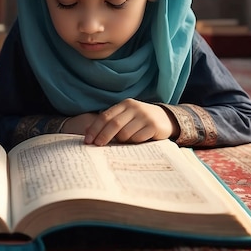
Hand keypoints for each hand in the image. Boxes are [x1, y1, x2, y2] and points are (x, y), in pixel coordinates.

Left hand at [61, 99, 177, 145]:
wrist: (165, 119)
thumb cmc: (139, 120)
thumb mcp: (124, 117)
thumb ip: (108, 123)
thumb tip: (86, 132)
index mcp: (124, 104)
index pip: (105, 116)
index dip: (94, 128)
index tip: (87, 140)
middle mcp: (134, 107)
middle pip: (114, 124)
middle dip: (103, 136)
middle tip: (96, 146)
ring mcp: (144, 116)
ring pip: (125, 133)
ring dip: (121, 141)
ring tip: (123, 142)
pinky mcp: (153, 126)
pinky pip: (137, 138)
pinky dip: (133, 142)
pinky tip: (136, 141)